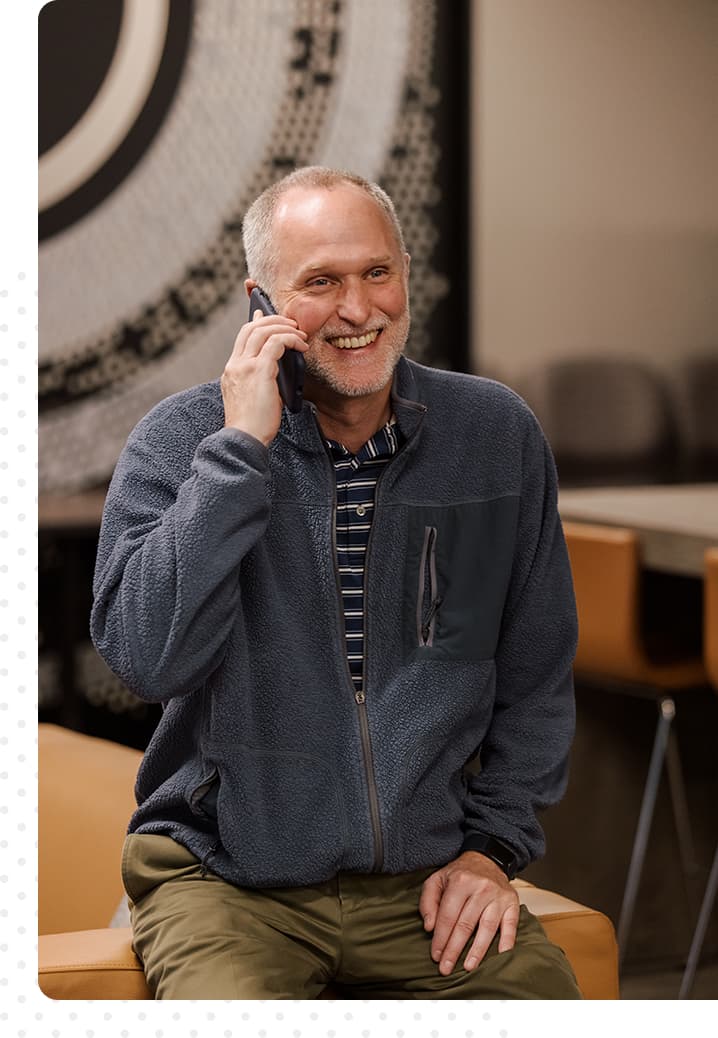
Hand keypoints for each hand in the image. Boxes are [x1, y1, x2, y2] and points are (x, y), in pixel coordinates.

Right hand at [221, 310, 307, 445]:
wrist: (244, 439)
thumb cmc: (252, 425)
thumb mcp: (252, 398)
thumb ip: (259, 380)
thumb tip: (275, 369)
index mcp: (231, 370)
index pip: (242, 336)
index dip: (256, 323)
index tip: (265, 315)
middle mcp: (235, 364)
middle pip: (252, 327)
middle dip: (273, 320)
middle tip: (291, 324)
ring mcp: (244, 366)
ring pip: (263, 330)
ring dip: (285, 328)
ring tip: (300, 334)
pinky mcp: (259, 371)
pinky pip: (276, 343)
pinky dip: (291, 339)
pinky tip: (301, 346)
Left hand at [418, 851, 519, 974]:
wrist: (486, 860)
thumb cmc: (459, 875)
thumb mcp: (437, 880)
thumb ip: (428, 902)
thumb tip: (429, 927)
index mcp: (460, 881)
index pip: (448, 916)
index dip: (440, 938)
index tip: (435, 956)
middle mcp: (481, 888)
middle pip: (466, 925)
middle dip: (454, 949)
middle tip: (446, 968)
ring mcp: (498, 896)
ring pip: (487, 928)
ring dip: (477, 951)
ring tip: (468, 967)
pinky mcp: (512, 902)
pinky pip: (511, 925)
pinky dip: (507, 942)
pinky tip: (500, 956)